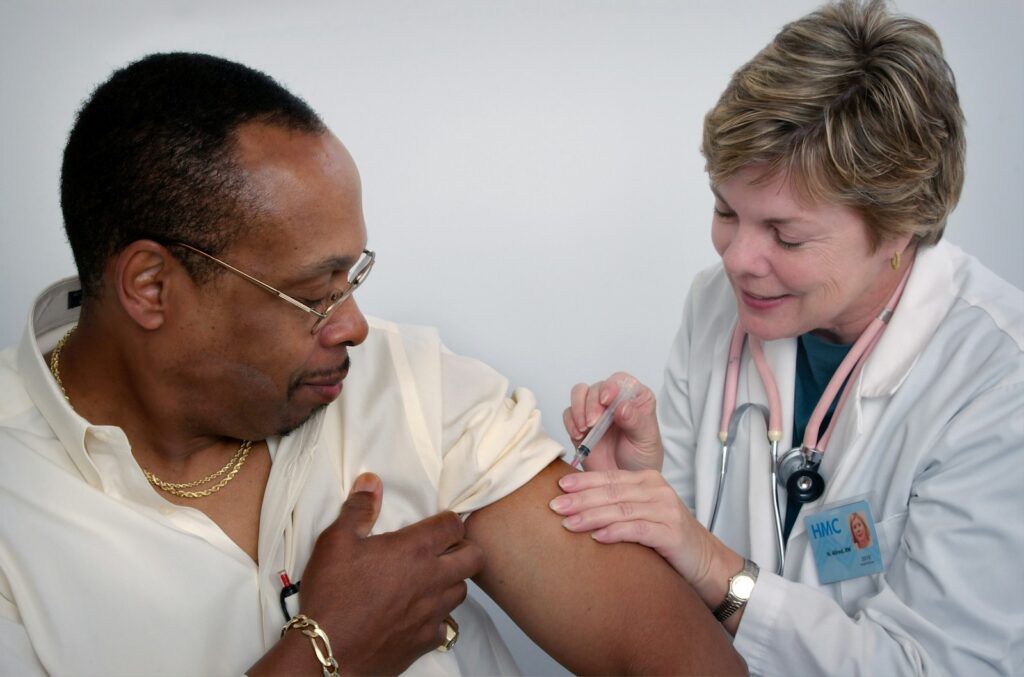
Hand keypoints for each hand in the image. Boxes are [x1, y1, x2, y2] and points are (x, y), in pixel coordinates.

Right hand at [251, 473, 482, 674]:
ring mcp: (433, 612)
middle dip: (464, 548)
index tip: (437, 523)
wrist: (327, 651)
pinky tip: (420, 614)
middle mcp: (433, 579)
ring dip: (452, 581)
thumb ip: (358, 509)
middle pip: (474, 557)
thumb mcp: (335, 541)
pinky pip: (446, 625)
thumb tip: (372, 482)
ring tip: (432, 579)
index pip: (454, 524)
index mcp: (415, 550)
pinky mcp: (426, 640)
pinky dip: (438, 617)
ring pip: (463, 591)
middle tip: (443, 548)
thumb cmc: (331, 595)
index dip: (449, 520)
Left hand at [549, 469, 726, 602]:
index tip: (559, 487)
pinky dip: (616, 532)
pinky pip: (638, 530)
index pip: (609, 478)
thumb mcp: (641, 514)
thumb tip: (575, 505)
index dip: (583, 481)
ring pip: (621, 509)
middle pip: (612, 492)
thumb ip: (617, 505)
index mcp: (648, 480)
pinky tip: (598, 537)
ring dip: (592, 516)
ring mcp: (666, 510)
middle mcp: (657, 490)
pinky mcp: (671, 532)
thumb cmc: (666, 538)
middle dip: (581, 499)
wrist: (704, 561)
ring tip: (569, 524)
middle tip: (555, 506)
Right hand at [563, 372, 661, 471]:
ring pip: (580, 394)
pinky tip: (578, 435)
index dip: (611, 386)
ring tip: (584, 428)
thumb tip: (622, 406)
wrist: (624, 484)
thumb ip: (635, 422)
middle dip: (592, 403)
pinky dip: (570, 422)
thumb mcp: (646, 440)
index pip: (621, 380)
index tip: (606, 400)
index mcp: (636, 398)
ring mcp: (595, 411)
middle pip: (597, 387)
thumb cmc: (642, 459)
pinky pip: (568, 413)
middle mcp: (614, 400)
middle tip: (593, 423)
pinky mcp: (580, 423)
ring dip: (579, 408)